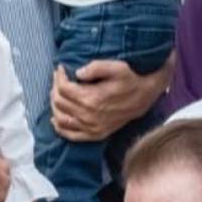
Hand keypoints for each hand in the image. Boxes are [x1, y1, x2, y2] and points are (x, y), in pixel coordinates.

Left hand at [51, 53, 174, 141]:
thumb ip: (95, 67)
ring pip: (61, 117)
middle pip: (60, 102)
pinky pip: (70, 135)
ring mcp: (91, 128)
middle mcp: (89, 116)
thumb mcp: (116, 67)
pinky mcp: (95, 134)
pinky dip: (60, 127)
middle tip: (59, 78)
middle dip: (56, 87)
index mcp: (92, 99)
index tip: (61, 68)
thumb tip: (76, 73)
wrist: (146, 95)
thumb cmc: (131, 79)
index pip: (63, 88)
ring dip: (55, 104)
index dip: (59, 76)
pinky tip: (55, 118)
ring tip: (58, 92)